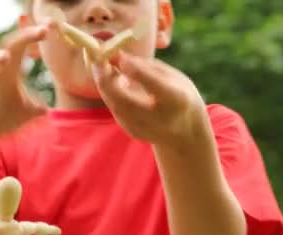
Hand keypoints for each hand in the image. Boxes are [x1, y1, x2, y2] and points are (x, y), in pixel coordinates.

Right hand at [0, 24, 51, 151]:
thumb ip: (38, 106)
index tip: (48, 30)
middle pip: (1, 46)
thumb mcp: (26, 112)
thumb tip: (51, 106)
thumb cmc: (1, 118)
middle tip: (36, 33)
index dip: (31, 36)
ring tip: (6, 57)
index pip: (18, 46)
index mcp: (7, 72)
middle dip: (18, 38)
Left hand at [92, 51, 206, 145]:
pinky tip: (111, 82)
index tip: (119, 53)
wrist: (184, 131)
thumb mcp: (172, 76)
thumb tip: (118, 57)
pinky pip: (116, 109)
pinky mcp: (132, 131)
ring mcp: (145, 128)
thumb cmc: (179, 95)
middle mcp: (159, 118)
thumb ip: (146, 67)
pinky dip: (110, 94)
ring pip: (115, 104)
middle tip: (98, 60)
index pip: (151, 82)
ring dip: (105, 84)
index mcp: (176, 99)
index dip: (132, 67)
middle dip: (106, 79)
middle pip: (124, 99)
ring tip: (103, 67)